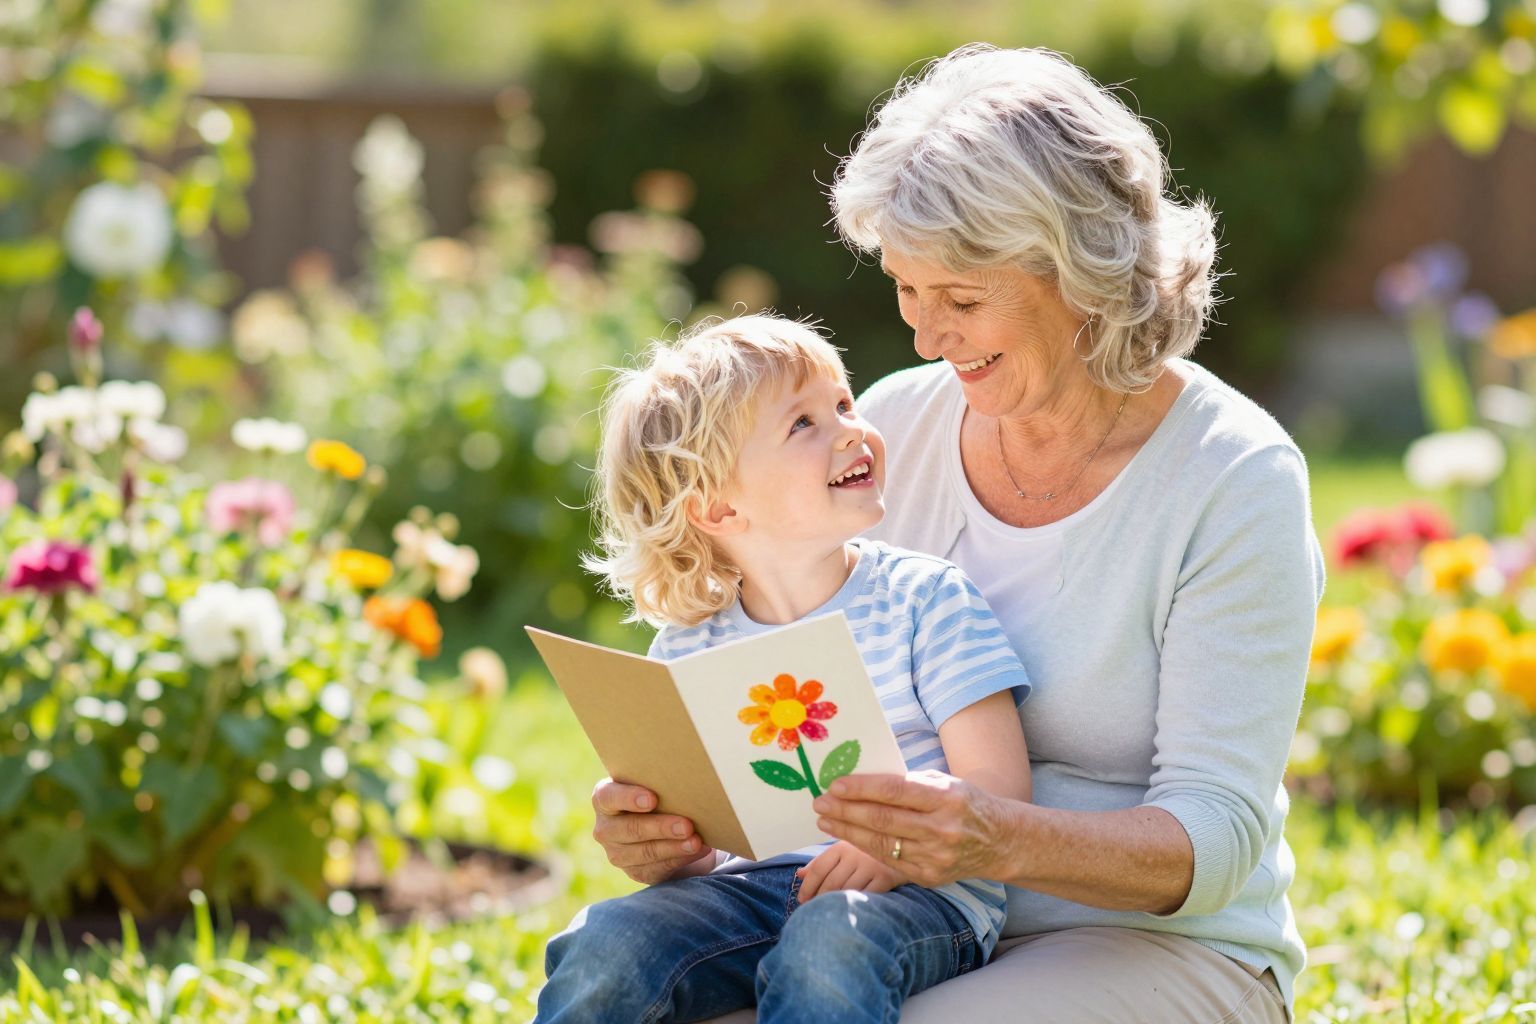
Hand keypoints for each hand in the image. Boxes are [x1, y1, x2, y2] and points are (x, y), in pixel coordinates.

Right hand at [591, 778, 716, 884]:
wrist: (659, 825)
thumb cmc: (657, 794)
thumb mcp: (653, 785)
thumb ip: (659, 782)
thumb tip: (687, 780)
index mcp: (604, 798)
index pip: (609, 797)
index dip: (629, 798)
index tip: (653, 799)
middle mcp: (606, 828)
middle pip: (631, 829)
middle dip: (661, 827)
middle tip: (687, 825)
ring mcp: (617, 853)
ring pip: (645, 852)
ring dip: (674, 847)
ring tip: (696, 841)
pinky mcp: (635, 872)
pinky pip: (657, 868)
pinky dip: (680, 859)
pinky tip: (698, 850)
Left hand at [795, 841, 906, 901]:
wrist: (904, 849)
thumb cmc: (866, 853)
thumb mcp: (843, 851)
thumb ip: (821, 862)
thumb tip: (799, 874)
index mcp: (841, 846)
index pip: (818, 869)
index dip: (807, 887)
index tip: (802, 900)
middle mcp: (855, 854)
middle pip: (830, 883)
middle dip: (819, 900)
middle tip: (813, 912)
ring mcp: (871, 866)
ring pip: (846, 892)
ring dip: (835, 905)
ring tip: (829, 914)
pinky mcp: (885, 878)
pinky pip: (865, 896)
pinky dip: (855, 904)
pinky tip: (851, 910)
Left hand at [811, 770, 1011, 888]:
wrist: (1000, 842)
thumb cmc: (966, 803)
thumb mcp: (945, 782)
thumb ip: (909, 782)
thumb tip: (862, 781)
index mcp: (947, 798)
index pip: (894, 791)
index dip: (861, 788)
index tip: (835, 785)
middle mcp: (942, 829)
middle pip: (883, 820)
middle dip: (846, 811)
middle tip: (820, 803)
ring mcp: (936, 856)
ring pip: (882, 844)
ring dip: (848, 832)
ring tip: (826, 821)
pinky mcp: (930, 876)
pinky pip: (890, 861)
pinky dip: (866, 848)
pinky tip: (849, 837)